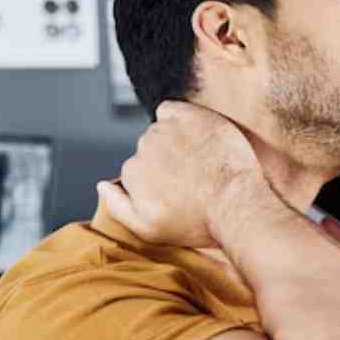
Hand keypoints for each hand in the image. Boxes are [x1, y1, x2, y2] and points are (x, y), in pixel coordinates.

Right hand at [95, 100, 262, 250]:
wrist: (238, 206)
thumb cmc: (198, 222)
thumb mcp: (149, 230)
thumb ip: (118, 207)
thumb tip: (102, 185)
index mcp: (131, 173)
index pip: (137, 171)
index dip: (159, 183)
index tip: (179, 193)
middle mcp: (144, 147)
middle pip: (150, 150)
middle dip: (167, 163)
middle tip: (194, 180)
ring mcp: (167, 129)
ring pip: (162, 131)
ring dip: (177, 142)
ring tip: (202, 164)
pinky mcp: (190, 116)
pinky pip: (173, 109)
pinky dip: (180, 119)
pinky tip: (196, 137)